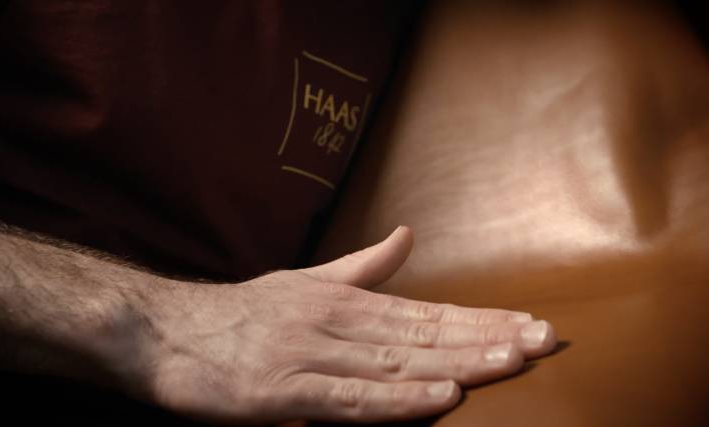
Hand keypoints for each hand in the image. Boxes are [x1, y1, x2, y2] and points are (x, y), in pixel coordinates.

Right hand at [140, 226, 555, 423]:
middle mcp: (337, 323)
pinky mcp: (282, 392)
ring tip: (512, 361)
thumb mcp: (307, 282)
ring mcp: (311, 355)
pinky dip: (398, 400)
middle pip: (425, 334)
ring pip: (397, 362)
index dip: (482, 319)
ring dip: (459, 361)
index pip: (429, 312)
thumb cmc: (242, 313)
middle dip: (489, 338)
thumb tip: (407, 236)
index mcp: (346, 301)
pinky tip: (441, 396)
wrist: (164, 331)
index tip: (529, 324)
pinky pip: (349, 399)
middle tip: (544, 340)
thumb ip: (363, 266)